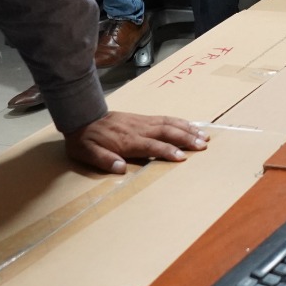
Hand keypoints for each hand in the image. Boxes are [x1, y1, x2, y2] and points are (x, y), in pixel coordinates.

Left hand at [64, 112, 209, 172]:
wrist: (82, 116)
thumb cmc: (85, 139)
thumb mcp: (87, 152)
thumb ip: (104, 159)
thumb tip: (120, 168)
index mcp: (127, 141)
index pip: (151, 146)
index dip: (167, 151)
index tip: (182, 156)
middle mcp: (139, 129)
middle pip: (166, 132)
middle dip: (186, 138)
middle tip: (203, 145)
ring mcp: (142, 122)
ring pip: (169, 123)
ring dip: (187, 129)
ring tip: (203, 135)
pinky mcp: (143, 118)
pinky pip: (165, 118)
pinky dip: (179, 122)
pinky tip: (189, 125)